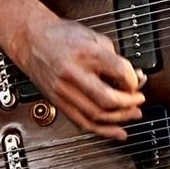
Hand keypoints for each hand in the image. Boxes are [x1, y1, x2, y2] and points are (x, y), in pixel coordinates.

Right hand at [20, 15, 147, 139]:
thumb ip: (115, 58)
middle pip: (108, 99)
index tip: (137, 81)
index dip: (134, 80)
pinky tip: (116, 132)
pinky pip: (82, 123)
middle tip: (139, 100)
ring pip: (96, 115)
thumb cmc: (62, 36)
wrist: (31, 40)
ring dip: (119, 118)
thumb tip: (134, 77)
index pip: (120, 72)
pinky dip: (102, 131)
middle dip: (129, 103)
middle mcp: (74, 74)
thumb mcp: (94, 37)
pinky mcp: (58, 102)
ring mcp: (63, 91)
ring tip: (133, 114)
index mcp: (86, 53)